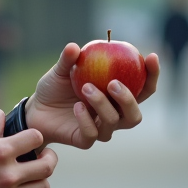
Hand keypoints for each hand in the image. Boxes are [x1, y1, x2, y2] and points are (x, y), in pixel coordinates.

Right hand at [0, 109, 57, 187]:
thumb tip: (1, 113)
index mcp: (0, 152)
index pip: (36, 138)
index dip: (35, 137)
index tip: (32, 140)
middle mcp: (7, 174)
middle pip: (47, 167)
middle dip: (49, 159)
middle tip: (44, 157)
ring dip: (41, 180)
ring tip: (32, 175)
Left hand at [25, 43, 160, 149]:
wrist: (35, 110)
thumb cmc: (54, 88)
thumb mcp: (61, 70)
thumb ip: (69, 59)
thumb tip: (75, 47)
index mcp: (116, 95)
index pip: (143, 88)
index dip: (152, 75)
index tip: (150, 57)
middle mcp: (113, 114)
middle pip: (135, 114)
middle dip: (129, 99)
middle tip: (114, 82)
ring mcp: (100, 129)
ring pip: (114, 122)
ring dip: (103, 104)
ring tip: (86, 87)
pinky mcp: (85, 140)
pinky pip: (92, 133)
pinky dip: (86, 119)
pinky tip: (77, 106)